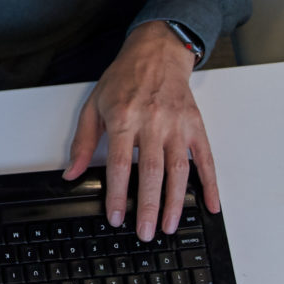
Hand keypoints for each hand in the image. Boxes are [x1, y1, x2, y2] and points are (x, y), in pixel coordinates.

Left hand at [64, 23, 222, 237]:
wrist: (157, 52)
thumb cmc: (125, 78)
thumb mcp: (94, 104)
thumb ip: (83, 141)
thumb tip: (73, 172)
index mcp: (125, 118)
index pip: (120, 164)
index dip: (117, 194)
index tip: (115, 217)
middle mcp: (153, 122)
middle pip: (151, 172)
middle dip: (148, 206)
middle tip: (145, 232)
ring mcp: (177, 125)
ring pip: (179, 170)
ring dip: (175, 201)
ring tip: (169, 226)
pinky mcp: (195, 126)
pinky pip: (206, 159)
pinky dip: (210, 184)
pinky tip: (211, 204)